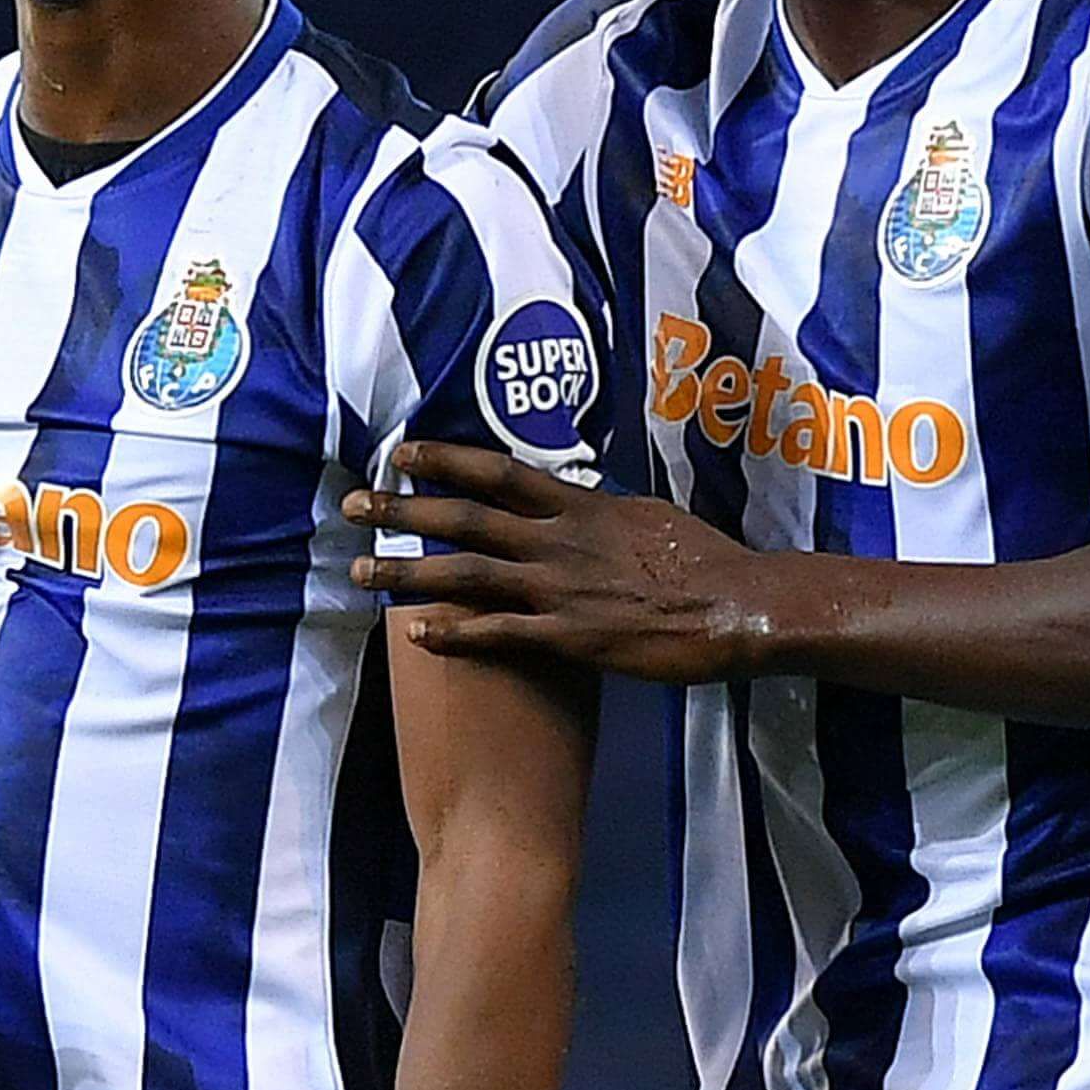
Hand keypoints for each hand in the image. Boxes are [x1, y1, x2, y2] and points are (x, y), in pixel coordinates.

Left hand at [347, 444, 780, 683]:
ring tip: (357, 570)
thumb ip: (598, 510)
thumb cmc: (703, 561)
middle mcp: (559, 539)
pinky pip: (498, 633)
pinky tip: (415, 634)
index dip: (445, 459)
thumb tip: (576, 498)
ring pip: (466, 574)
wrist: (738, 606)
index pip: (498, 471)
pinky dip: (453, 632)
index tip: (401, 452)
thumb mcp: (645, 516)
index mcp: (580, 506)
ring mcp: (560, 588)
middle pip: (464, 517)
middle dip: (402, 509)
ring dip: (405, 571)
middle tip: (352, 504)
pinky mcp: (569, 637)